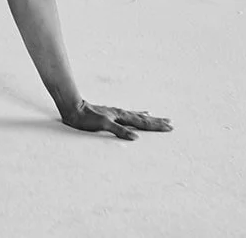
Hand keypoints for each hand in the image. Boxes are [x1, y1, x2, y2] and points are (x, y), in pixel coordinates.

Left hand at [59, 100, 173, 139]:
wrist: (74, 109)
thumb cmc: (86, 119)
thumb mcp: (103, 126)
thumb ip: (119, 131)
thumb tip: (137, 137)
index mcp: (121, 116)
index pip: (142, 122)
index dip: (156, 126)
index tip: (169, 127)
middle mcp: (121, 113)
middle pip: (143, 118)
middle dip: (156, 122)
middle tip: (170, 123)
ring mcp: (117, 113)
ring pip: (137, 116)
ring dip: (149, 118)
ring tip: (159, 117)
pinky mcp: (112, 114)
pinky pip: (130, 114)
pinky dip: (138, 114)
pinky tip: (140, 113)